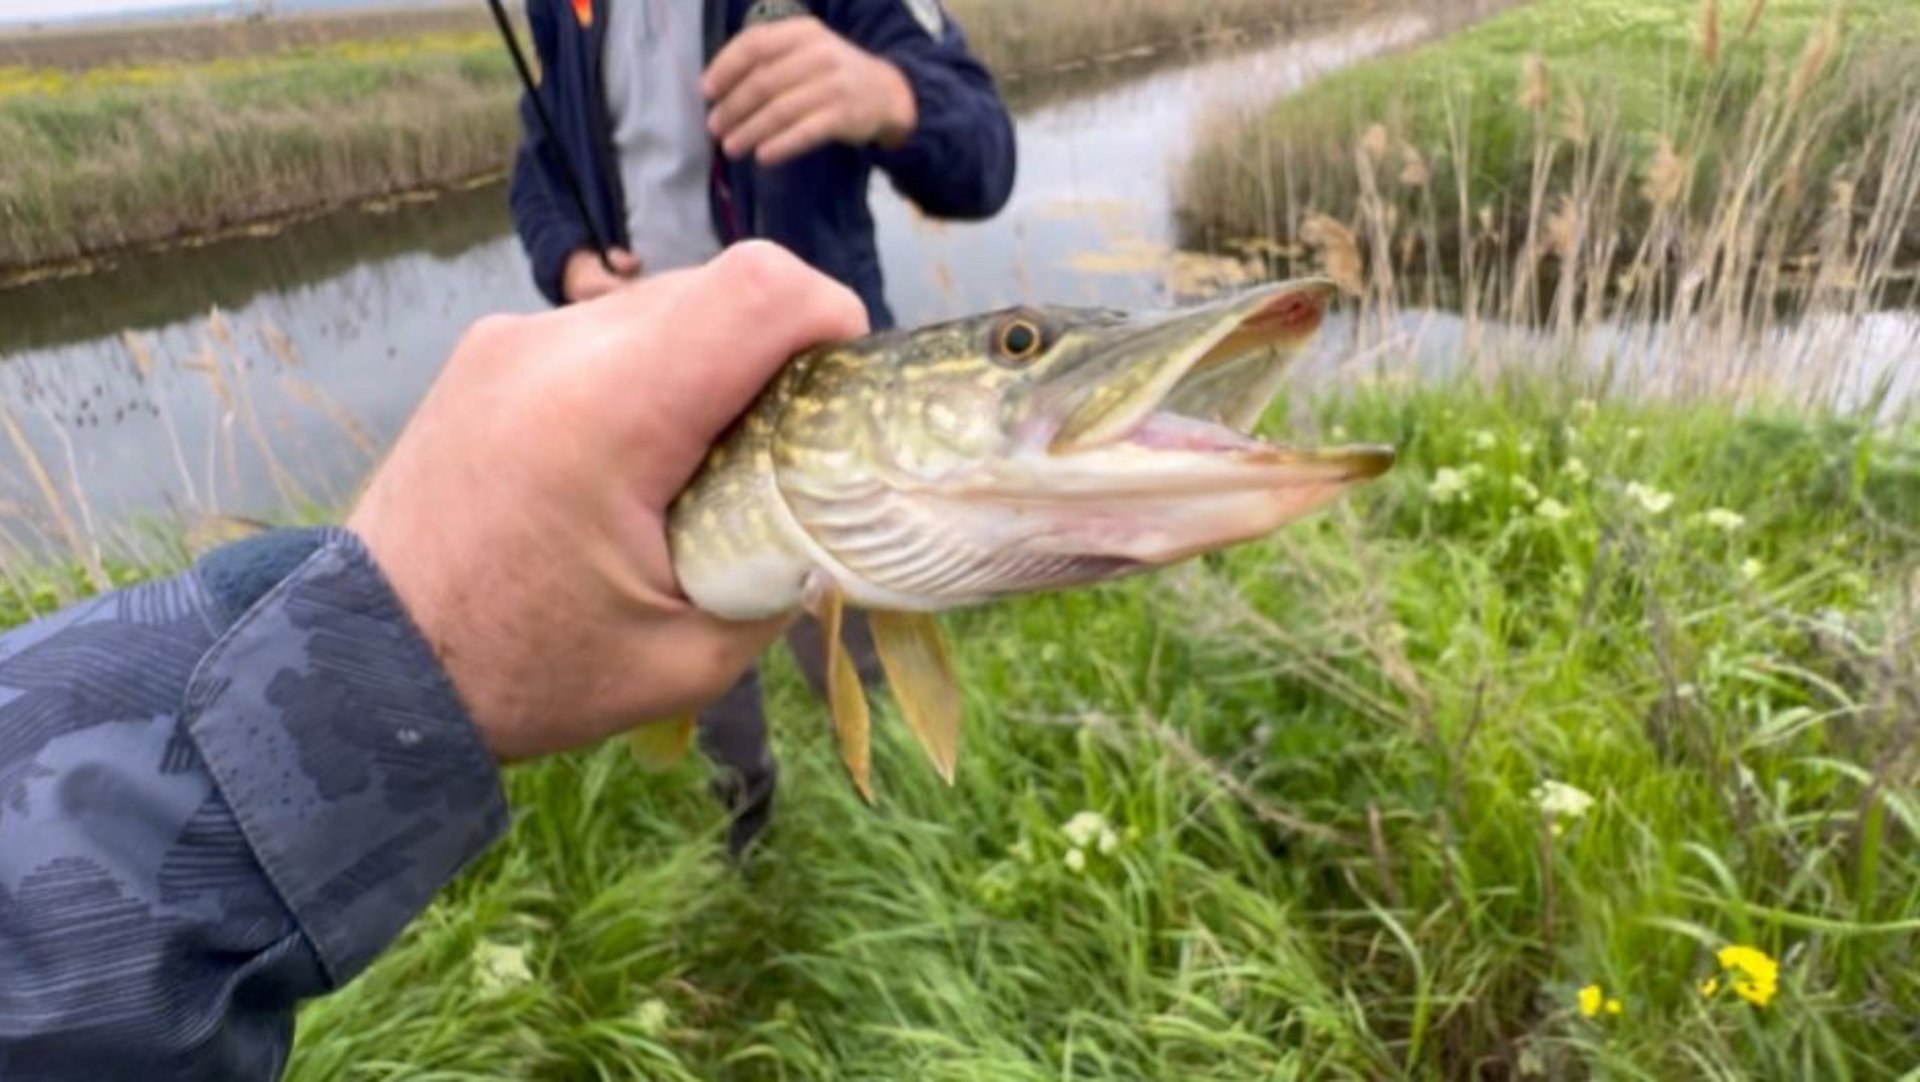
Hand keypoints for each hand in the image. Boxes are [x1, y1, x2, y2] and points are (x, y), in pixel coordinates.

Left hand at [346, 241, 868, 760]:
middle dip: (779, 356)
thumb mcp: (688, 657)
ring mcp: (513, 337)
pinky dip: (653, 372)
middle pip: (720, 288)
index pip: (762, 289)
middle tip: (785, 450)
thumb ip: (786, 575)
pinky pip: (606, 328)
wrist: (364, 666)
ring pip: (665, 303)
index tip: (847, 392)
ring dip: (713, 363)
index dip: (834, 321)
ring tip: (704, 462)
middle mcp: (558, 345)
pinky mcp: (490, 350)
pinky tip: (637, 458)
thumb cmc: (526, 673)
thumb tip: (844, 522)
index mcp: (612, 411)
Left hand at [702, 16, 917, 166]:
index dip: (725, 67)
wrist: (887, 92)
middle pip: (763, 82)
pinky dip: (780, 146)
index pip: (755, 44)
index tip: (707, 91)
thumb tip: (717, 89)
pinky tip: (762, 156)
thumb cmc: (832, 73)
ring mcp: (833, 86)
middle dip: (733, 107)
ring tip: (731, 147)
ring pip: (779, 111)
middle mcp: (819, 54)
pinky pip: (804, 133)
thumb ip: (769, 59)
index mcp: (803, 32)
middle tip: (715, 127)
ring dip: (749, 131)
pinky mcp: (844, 116)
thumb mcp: (806, 50)